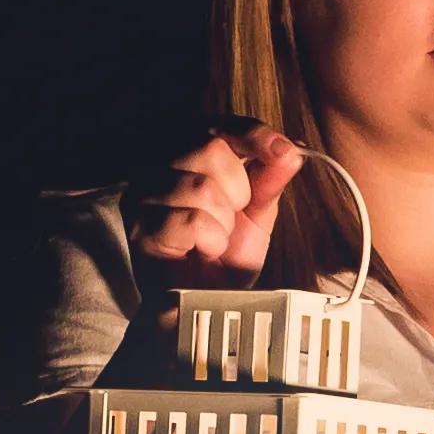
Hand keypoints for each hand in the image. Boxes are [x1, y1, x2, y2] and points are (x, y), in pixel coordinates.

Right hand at [138, 121, 307, 281]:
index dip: (254, 135)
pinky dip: (209, 240)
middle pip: (211, 149)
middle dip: (237, 191)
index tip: (283, 152)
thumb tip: (293, 151)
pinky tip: (201, 252)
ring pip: (202, 187)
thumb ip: (270, 181)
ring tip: (213, 240)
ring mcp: (143, 195)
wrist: (204, 307)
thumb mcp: (256, 215)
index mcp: (188, 155)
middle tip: (228, 220)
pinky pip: (192, 220)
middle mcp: (158, 166)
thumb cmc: (224, 258)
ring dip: (222, 222)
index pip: (221, 126)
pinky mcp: (140, 228)